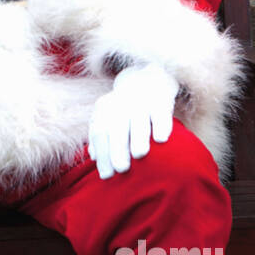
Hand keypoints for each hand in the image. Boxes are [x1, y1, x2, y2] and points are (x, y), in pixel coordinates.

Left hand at [87, 62, 178, 179]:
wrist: (148, 79)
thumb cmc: (126, 108)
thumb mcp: (109, 116)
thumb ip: (101, 135)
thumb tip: (93, 156)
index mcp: (105, 109)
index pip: (99, 133)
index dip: (102, 154)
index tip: (107, 175)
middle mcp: (120, 104)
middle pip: (116, 127)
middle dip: (117, 149)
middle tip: (121, 169)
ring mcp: (141, 100)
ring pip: (138, 119)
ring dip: (138, 137)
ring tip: (139, 155)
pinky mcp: (160, 99)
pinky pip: (160, 112)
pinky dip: (161, 125)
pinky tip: (161, 140)